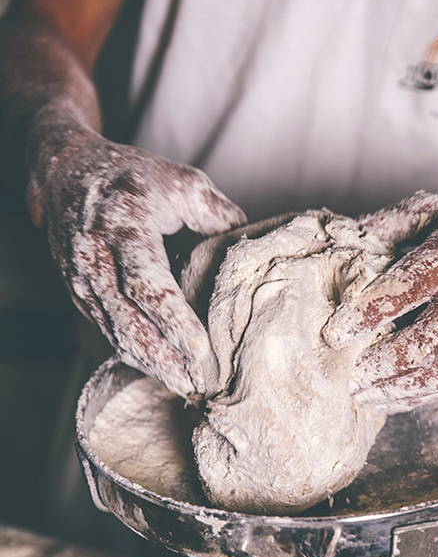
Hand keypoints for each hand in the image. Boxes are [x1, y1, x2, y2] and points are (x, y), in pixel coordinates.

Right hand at [30, 127, 244, 395]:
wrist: (65, 171)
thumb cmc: (136, 178)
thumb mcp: (182, 182)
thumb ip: (218, 215)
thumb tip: (252, 246)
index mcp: (123, 225)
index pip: (146, 283)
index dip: (173, 319)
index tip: (201, 349)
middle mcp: (94, 254)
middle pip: (125, 317)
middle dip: (160, 354)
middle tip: (194, 383)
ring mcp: (79, 275)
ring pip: (112, 328)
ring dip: (146, 360)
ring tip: (181, 385)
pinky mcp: (76, 289)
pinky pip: (103, 327)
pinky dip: (130, 350)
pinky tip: (157, 368)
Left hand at [324, 191, 437, 409]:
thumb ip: (390, 223)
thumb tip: (338, 243)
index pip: (410, 286)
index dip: (369, 312)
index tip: (334, 331)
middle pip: (427, 342)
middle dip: (381, 363)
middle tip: (345, 372)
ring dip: (397, 389)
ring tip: (362, 393)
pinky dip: (418, 395)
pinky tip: (389, 396)